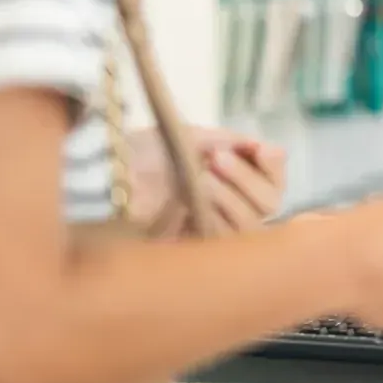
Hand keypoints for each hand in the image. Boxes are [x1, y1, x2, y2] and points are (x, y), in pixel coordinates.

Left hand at [132, 127, 288, 236]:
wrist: (108, 171)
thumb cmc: (145, 150)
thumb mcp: (193, 137)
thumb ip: (232, 143)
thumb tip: (267, 150)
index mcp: (232, 177)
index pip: (274, 180)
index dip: (274, 167)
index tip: (261, 150)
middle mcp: (229, 204)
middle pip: (269, 204)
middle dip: (247, 179)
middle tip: (216, 159)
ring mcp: (212, 226)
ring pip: (250, 225)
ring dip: (231, 197)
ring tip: (202, 178)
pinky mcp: (192, 246)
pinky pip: (221, 240)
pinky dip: (214, 215)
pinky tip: (193, 201)